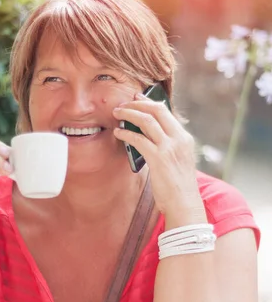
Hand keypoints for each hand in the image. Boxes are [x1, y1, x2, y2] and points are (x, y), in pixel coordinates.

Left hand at [113, 93, 206, 225]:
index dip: (149, 102)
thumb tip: (146, 137)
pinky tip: (118, 133)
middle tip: (123, 104)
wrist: (184, 204)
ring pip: (146, 120)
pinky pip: (138, 139)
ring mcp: (169, 147)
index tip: (137, 98)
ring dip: (129, 114)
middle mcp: (179, 139)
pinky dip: (126, 133)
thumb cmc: (178, 187)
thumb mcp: (178, 161)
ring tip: (117, 114)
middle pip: (156, 110)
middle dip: (137, 104)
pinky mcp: (159, 158)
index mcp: (184, 138)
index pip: (166, 112)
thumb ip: (167, 147)